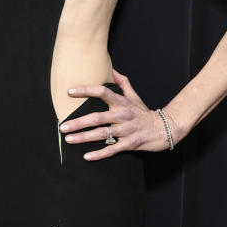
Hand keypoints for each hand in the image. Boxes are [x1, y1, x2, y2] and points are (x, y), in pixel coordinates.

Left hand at [59, 69, 177, 158]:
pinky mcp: (130, 144)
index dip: (86, 90)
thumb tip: (112, 69)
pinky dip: (99, 154)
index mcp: (122, 102)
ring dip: (83, 137)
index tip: (70, 91)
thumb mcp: (135, 97)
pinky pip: (112, 150)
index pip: (102, 92)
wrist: (164, 129)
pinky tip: (86, 156)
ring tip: (68, 139)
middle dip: (78, 122)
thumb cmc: (144, 113)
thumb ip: (122, 83)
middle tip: (62, 125)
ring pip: (102, 134)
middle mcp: (123, 115)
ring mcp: (126, 130)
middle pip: (97, 117)